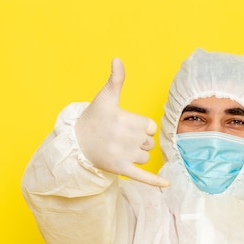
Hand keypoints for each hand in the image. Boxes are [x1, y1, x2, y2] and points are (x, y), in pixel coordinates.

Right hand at [75, 58, 168, 186]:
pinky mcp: (120, 169)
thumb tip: (117, 59)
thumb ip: (116, 80)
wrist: (76, 143)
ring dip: (137, 155)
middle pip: (149, 142)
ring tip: (118, 149)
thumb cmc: (94, 118)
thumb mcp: (105, 98)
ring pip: (146, 156)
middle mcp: (125, 138)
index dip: (141, 127)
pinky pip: (142, 176)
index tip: (125, 125)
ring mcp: (123, 155)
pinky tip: (167, 184)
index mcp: (126, 119)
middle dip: (138, 141)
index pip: (150, 127)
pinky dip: (154, 181)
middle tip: (119, 138)